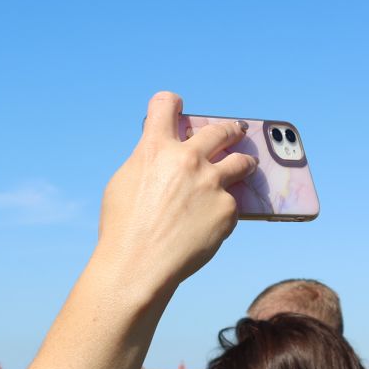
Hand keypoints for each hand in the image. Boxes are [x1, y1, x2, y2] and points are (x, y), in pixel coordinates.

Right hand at [97, 93, 255, 289]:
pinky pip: (231, 204)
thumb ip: (145, 162)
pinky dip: (223, 211)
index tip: (176, 106)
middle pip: (219, 130)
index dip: (170, 103)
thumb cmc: (122, 228)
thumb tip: (157, 155)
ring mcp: (212, 183)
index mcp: (155, 148)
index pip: (165, 105)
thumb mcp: (122, 183)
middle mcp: (188, 159)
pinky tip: (213, 223)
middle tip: (234, 131)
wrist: (138, 265)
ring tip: (247, 165)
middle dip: (228, 129)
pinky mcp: (227, 209)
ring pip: (241, 162)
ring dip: (244, 162)